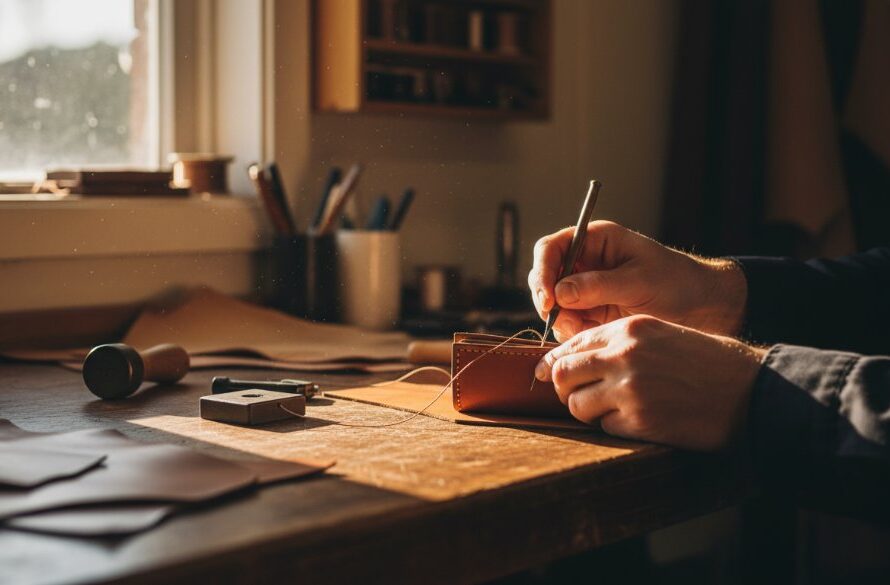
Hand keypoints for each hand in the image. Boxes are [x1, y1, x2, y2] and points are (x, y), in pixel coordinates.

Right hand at [528, 221, 746, 341]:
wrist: (705, 309)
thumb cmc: (678, 283)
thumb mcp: (640, 281)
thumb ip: (599, 286)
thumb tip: (560, 292)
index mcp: (596, 241)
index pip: (552, 248)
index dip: (543, 270)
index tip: (548, 297)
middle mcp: (586, 263)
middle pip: (546, 276)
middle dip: (548, 299)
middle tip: (559, 319)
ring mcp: (588, 289)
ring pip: (554, 304)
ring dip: (561, 319)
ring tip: (582, 330)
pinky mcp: (594, 314)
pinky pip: (569, 323)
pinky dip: (572, 333)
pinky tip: (589, 337)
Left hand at [534, 315, 766, 450]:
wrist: (750, 390)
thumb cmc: (706, 362)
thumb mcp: (661, 335)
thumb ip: (618, 343)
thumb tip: (568, 360)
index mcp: (629, 329)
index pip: (572, 344)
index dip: (555, 362)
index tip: (547, 374)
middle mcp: (624, 354)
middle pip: (563, 374)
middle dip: (564, 389)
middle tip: (578, 397)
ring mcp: (629, 388)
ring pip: (577, 405)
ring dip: (588, 412)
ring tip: (614, 411)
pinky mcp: (639, 420)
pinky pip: (605, 427)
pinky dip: (615, 428)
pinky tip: (641, 421)